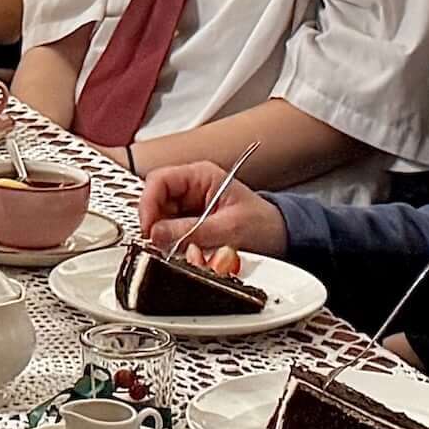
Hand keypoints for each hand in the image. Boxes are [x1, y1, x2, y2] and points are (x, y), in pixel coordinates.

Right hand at [133, 164, 280, 256]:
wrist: (281, 238)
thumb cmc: (264, 225)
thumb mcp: (229, 229)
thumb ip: (191, 231)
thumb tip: (156, 234)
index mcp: (201, 176)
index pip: (159, 180)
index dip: (148, 203)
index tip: (148, 228)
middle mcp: (191, 188)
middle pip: (155, 202)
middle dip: (156, 226)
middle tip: (161, 245)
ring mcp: (189, 207)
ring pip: (160, 221)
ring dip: (166, 239)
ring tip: (182, 251)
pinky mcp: (190, 225)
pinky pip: (171, 235)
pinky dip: (174, 246)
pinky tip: (186, 253)